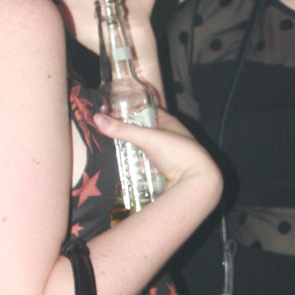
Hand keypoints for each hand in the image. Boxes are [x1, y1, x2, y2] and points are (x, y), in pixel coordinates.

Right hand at [92, 108, 221, 195]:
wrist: (197, 182)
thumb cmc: (179, 153)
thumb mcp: (148, 138)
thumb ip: (122, 130)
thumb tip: (97, 118)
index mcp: (169, 122)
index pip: (146, 111)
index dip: (130, 111)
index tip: (112, 114)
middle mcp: (170, 137)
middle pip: (143, 132)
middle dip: (128, 135)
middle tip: (110, 135)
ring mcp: (168, 155)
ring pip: (144, 149)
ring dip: (132, 152)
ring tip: (115, 152)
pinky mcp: (165, 171)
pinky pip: (147, 165)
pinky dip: (137, 166)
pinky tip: (128, 168)